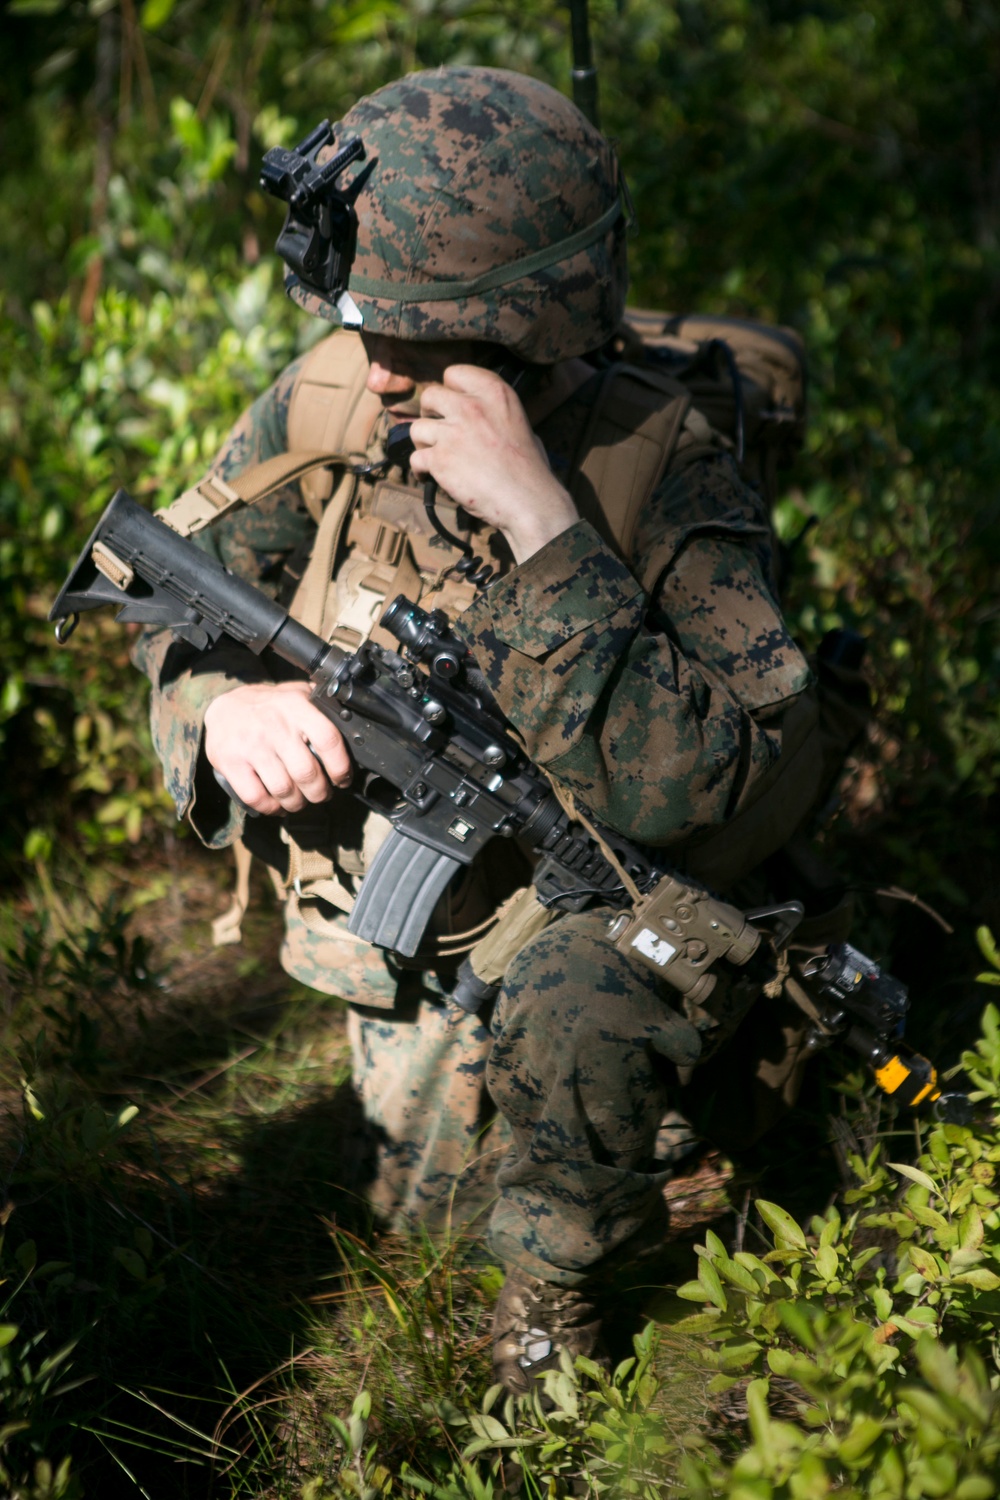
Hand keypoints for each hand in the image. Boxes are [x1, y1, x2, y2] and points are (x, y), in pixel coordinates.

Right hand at [203, 681, 351, 815]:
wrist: (222, 706)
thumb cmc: (267, 706)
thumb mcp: (295, 694)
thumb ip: (320, 706)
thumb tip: (351, 721)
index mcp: (295, 706)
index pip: (328, 740)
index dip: (340, 767)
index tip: (342, 779)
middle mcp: (274, 725)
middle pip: (307, 773)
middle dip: (319, 792)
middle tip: (321, 794)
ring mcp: (251, 746)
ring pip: (284, 789)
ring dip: (297, 803)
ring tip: (300, 801)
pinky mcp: (230, 763)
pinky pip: (256, 797)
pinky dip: (271, 808)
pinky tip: (277, 805)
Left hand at [408, 365, 578, 562]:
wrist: (528, 500)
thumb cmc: (529, 468)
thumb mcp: (520, 423)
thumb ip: (494, 413)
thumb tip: (479, 418)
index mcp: (494, 392)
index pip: (454, 373)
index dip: (449, 390)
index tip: (452, 406)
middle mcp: (471, 406)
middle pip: (430, 396)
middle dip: (430, 413)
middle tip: (438, 430)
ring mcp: (453, 432)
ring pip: (416, 428)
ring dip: (423, 443)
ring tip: (437, 458)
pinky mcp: (440, 459)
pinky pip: (415, 459)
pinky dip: (421, 470)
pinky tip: (431, 477)